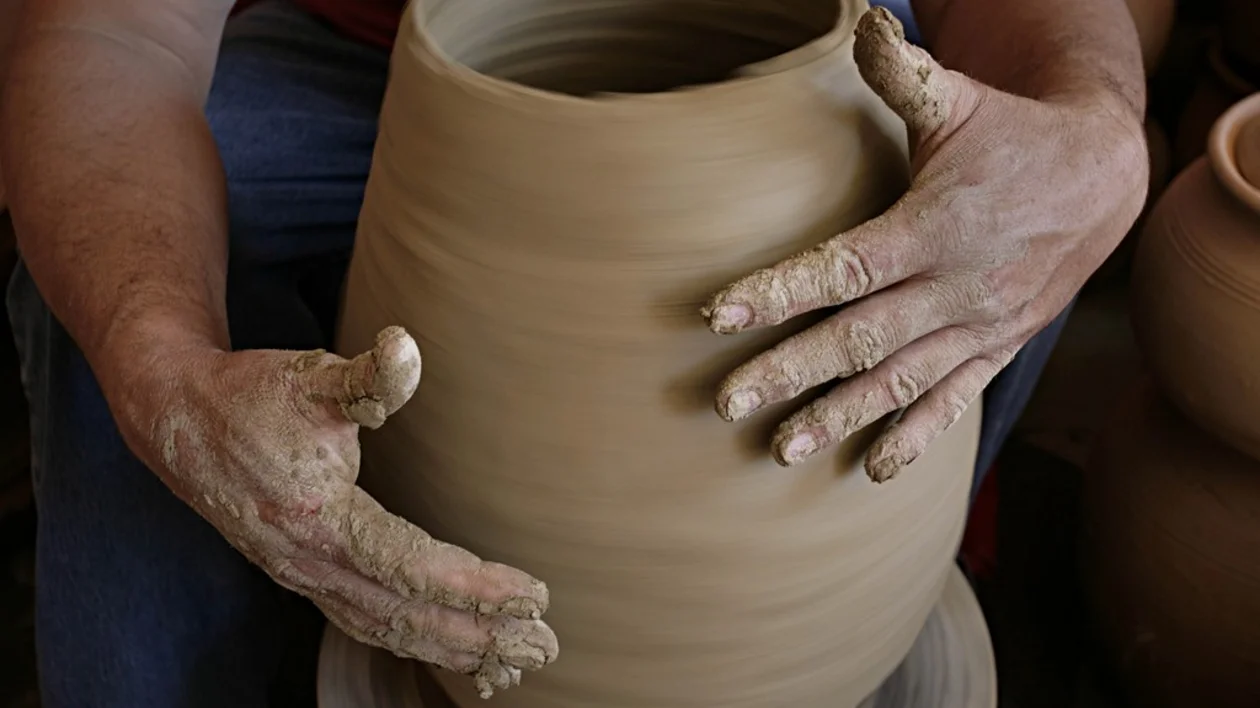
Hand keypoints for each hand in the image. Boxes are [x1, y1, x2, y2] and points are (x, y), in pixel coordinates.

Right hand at [113, 327, 556, 697]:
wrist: (178, 421)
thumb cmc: (251, 397)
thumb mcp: (308, 377)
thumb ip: (365, 376)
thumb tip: (406, 346)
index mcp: (320, 520)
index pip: (413, 567)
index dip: (475, 587)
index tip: (534, 596)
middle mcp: (311, 563)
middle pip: (407, 616)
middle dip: (478, 636)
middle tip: (544, 648)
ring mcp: (305, 576)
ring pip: (387, 628)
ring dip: (453, 648)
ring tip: (512, 664)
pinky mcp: (307, 576)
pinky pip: (367, 623)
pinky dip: (415, 642)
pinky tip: (453, 648)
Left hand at [702, 8, 1147, 480]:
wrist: (1104, 177)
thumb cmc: (1012, 136)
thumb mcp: (960, 101)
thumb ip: (905, 76)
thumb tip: (863, 23)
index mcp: (934, 227)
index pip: (845, 267)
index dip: (780, 291)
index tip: (718, 314)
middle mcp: (956, 287)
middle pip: (861, 338)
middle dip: (792, 372)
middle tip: (727, 402)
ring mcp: (979, 326)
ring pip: (901, 381)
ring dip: (840, 417)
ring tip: (782, 450)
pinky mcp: (997, 349)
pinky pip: (953, 401)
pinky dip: (915, 436)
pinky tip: (872, 470)